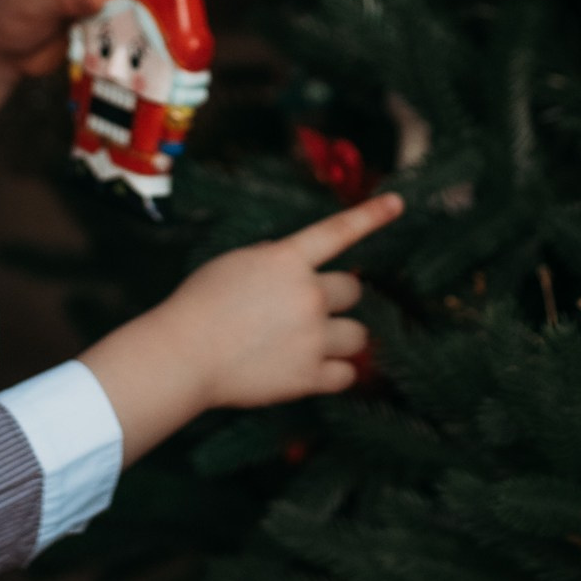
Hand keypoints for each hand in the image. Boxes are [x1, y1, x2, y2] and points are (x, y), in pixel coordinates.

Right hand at [79, 193, 403, 464]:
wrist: (183, 356)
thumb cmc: (199, 305)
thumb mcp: (236, 263)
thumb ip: (273, 260)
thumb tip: (295, 264)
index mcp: (287, 261)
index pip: (338, 232)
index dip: (371, 216)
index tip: (398, 204)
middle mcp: (309, 295)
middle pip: (352, 290)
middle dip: (334, 299)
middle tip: (304, 311)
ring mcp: (313, 337)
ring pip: (358, 334)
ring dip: (341, 335)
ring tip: (309, 342)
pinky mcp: (310, 377)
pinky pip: (347, 373)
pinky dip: (335, 371)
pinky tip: (311, 369)